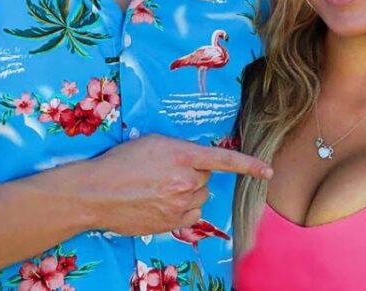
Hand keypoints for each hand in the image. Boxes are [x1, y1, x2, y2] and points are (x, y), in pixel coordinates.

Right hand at [78, 134, 272, 235]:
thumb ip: (180, 150)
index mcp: (183, 156)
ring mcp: (180, 205)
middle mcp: (186, 181)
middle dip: (193, 175)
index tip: (268, 172)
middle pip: (206, 179)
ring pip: (200, 197)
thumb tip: (196, 162)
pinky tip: (160, 203)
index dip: (249, 165)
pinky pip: (191, 214)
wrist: (97, 193)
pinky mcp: (173, 223)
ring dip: (188, 193)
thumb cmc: (121, 162)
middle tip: (166, 173)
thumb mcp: (153, 143)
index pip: (225, 160)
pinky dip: (182, 209)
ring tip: (159, 189)